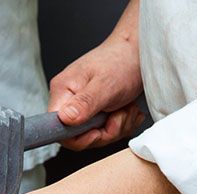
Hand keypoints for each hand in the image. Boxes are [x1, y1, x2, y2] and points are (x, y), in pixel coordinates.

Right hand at [48, 3, 143, 150]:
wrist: (139, 52)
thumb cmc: (121, 60)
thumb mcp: (104, 84)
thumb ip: (84, 103)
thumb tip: (65, 119)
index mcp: (63, 91)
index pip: (56, 128)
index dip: (77, 138)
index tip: (97, 132)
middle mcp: (70, 100)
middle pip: (79, 136)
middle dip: (104, 132)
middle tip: (119, 114)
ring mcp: (84, 107)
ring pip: (96, 136)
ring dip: (117, 126)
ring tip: (126, 108)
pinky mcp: (97, 112)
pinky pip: (107, 131)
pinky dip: (122, 124)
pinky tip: (128, 109)